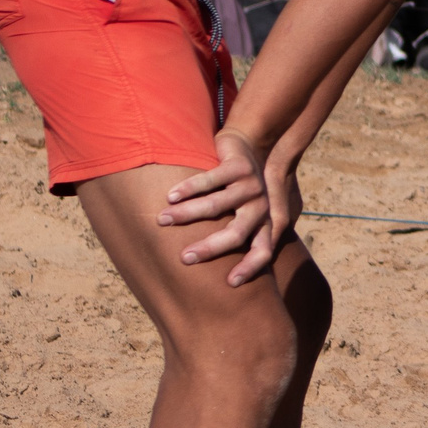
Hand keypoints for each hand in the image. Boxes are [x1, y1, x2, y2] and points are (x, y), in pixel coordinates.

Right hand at [159, 128, 281, 284]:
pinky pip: (210, 180)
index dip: (250, 267)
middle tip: (184, 258)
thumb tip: (206, 272)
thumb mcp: (246, 212)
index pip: (263, 250)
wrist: (251, 144)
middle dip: (210, 247)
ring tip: (162, 220)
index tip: (229, 283)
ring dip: (187, 214)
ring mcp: (252, 185)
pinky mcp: (239, 166)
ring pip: (216, 205)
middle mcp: (261, 206)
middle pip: (237, 233)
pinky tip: (170, 196)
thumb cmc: (239, 189)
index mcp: (265, 222)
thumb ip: (235, 234)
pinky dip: (188, 189)